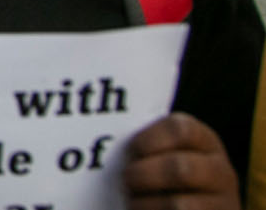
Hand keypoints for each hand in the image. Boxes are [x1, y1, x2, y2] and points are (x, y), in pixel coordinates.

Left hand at [123, 113, 239, 208]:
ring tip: (134, 202)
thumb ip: (147, 146)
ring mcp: (223, 204)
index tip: (132, 151)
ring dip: (145, 204)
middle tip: (127, 180)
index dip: (149, 139)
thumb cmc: (161, 178)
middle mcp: (221, 172)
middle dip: (144, 175)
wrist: (187, 208)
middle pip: (180, 169)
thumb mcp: (161, 154)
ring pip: (178, 205)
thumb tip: (108, 139)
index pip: (181, 129)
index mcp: (205, 142)